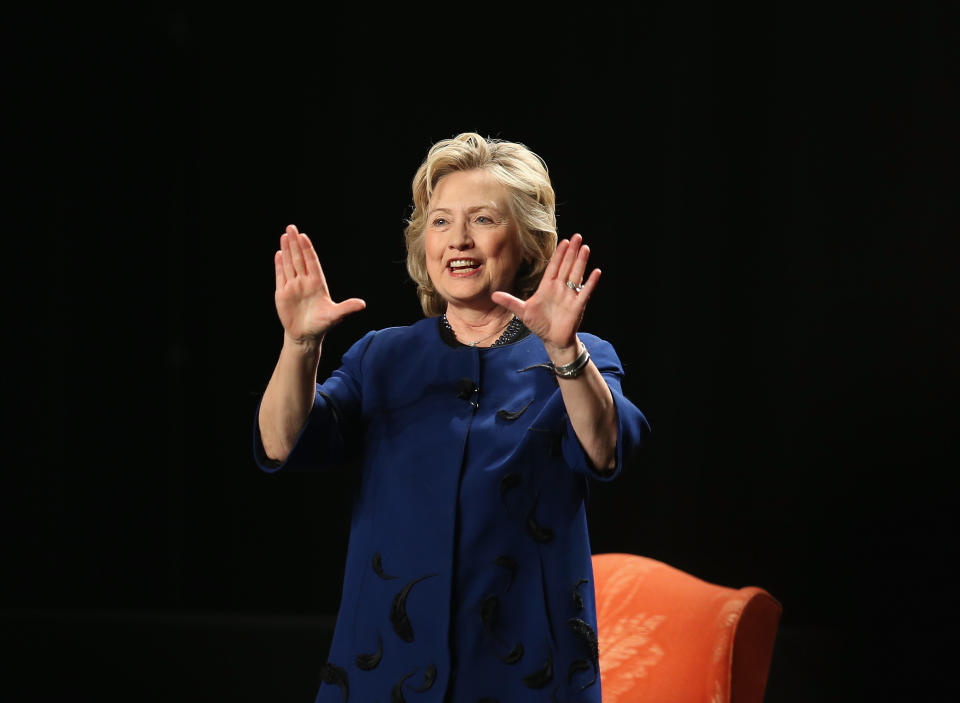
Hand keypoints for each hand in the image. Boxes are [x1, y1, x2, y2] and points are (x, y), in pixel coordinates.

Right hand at [274, 224, 365, 345]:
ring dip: (287, 250)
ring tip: (285, 236)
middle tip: (291, 227)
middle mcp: (305, 282)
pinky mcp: (282, 293)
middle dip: (295, 243)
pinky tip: (279, 253)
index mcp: (317, 284)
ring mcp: (293, 286)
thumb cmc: (321, 325)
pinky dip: (279, 265)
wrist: (305, 335)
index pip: (311, 262)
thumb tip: (363, 304)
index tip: (304, 236)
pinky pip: (280, 276)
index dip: (307, 249)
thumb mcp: (335, 316)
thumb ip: (347, 308)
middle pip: (299, 259)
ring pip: (289, 264)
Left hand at [491, 233, 600, 360]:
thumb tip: (493, 295)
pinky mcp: (578, 305)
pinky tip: (596, 272)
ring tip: (585, 248)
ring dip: (581, 262)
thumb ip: (510, 302)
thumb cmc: (538, 324)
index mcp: (547, 287)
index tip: (564, 241)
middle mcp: (560, 288)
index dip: (559, 254)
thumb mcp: (522, 312)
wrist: (552, 340)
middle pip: (566, 266)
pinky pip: (585, 291)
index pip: (554, 266)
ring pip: (576, 275)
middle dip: (572, 252)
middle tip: (577, 236)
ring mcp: (569, 295)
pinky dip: (590, 282)